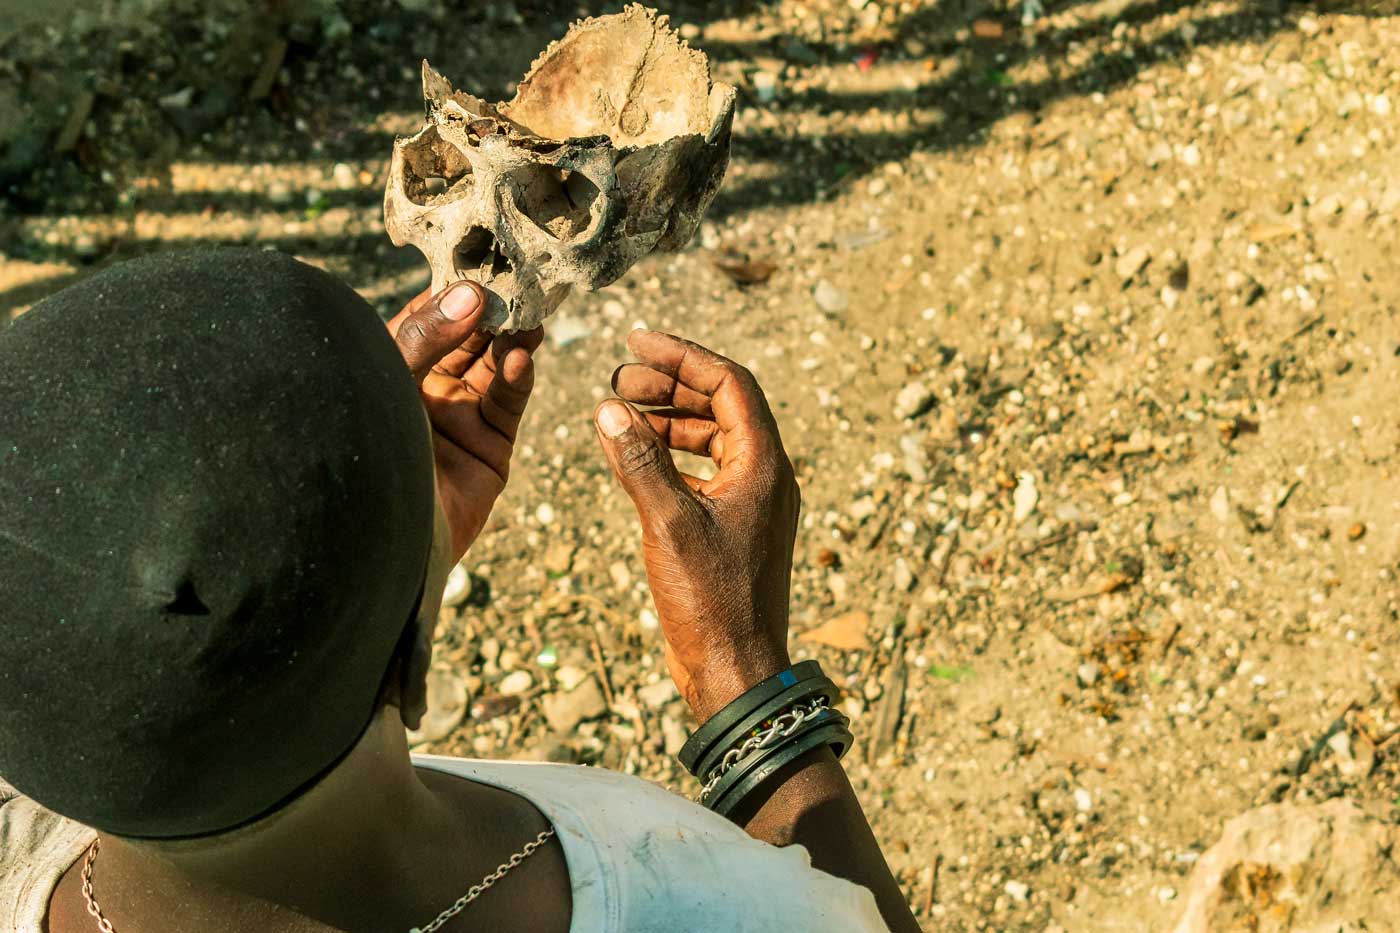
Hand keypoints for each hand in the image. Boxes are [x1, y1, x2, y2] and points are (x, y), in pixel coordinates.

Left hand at [389, 282, 541, 563]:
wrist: (375, 542)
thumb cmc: (360, 454)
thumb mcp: (384, 381)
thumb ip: (424, 336)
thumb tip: (469, 292)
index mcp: (385, 369)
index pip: (424, 317)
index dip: (452, 289)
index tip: (479, 259)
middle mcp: (423, 391)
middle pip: (466, 337)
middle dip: (492, 308)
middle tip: (518, 279)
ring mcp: (458, 419)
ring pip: (494, 365)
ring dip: (512, 337)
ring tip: (529, 313)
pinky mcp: (490, 449)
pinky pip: (508, 403)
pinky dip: (517, 378)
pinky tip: (520, 357)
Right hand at [593, 330, 798, 721]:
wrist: (736, 672)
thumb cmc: (712, 603)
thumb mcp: (668, 525)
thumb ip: (639, 463)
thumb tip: (608, 410)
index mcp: (765, 467)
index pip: (731, 384)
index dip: (683, 356)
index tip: (636, 340)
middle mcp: (766, 478)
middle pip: (722, 405)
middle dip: (670, 386)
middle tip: (618, 380)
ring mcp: (751, 504)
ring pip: (712, 438)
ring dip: (667, 420)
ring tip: (618, 413)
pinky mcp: (732, 528)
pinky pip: (703, 472)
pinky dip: (669, 457)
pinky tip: (632, 458)